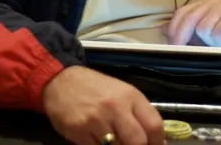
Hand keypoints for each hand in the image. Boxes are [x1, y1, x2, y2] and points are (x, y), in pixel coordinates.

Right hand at [43, 66, 163, 144]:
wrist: (62, 81)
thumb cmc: (96, 88)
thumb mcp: (121, 93)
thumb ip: (138, 114)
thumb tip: (155, 140)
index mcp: (130, 96)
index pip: (154, 125)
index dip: (158, 143)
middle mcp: (116, 107)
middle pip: (138, 142)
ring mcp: (97, 121)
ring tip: (115, 142)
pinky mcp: (79, 132)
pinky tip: (99, 142)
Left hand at [163, 0, 220, 59]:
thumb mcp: (207, 39)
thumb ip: (188, 33)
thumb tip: (164, 29)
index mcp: (208, 2)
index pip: (184, 12)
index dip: (174, 28)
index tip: (170, 44)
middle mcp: (216, 0)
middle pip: (190, 18)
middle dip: (183, 37)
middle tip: (183, 52)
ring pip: (203, 28)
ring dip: (212, 44)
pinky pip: (217, 33)